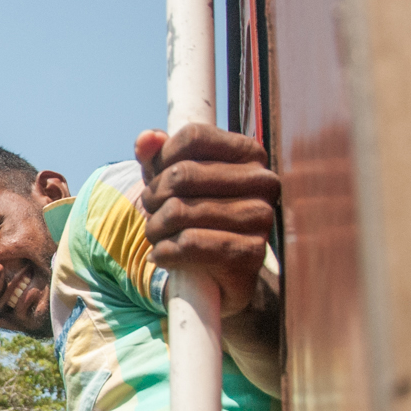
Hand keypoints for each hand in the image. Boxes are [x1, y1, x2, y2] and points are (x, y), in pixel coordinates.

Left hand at [136, 124, 278, 316]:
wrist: (216, 274)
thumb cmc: (195, 215)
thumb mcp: (172, 181)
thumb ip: (156, 156)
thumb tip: (146, 138)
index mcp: (249, 153)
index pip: (193, 136)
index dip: (162, 158)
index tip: (156, 178)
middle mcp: (263, 181)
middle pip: (181, 174)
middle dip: (153, 196)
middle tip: (152, 212)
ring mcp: (261, 217)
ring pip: (179, 210)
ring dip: (154, 227)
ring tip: (157, 234)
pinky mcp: (251, 253)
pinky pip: (189, 243)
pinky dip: (164, 251)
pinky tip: (162, 255)